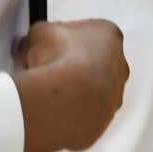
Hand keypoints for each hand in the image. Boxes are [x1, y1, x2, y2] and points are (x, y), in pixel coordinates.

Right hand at [13, 19, 127, 151]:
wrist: (66, 99)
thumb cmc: (58, 59)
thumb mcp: (39, 33)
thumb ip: (40, 34)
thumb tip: (32, 42)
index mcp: (109, 34)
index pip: (88, 33)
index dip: (64, 39)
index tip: (48, 46)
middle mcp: (120, 64)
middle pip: (93, 62)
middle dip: (71, 65)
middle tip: (46, 69)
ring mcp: (115, 93)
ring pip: (91, 89)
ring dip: (72, 90)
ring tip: (47, 93)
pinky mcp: (104, 118)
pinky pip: (85, 113)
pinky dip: (71, 111)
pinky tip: (53, 109)